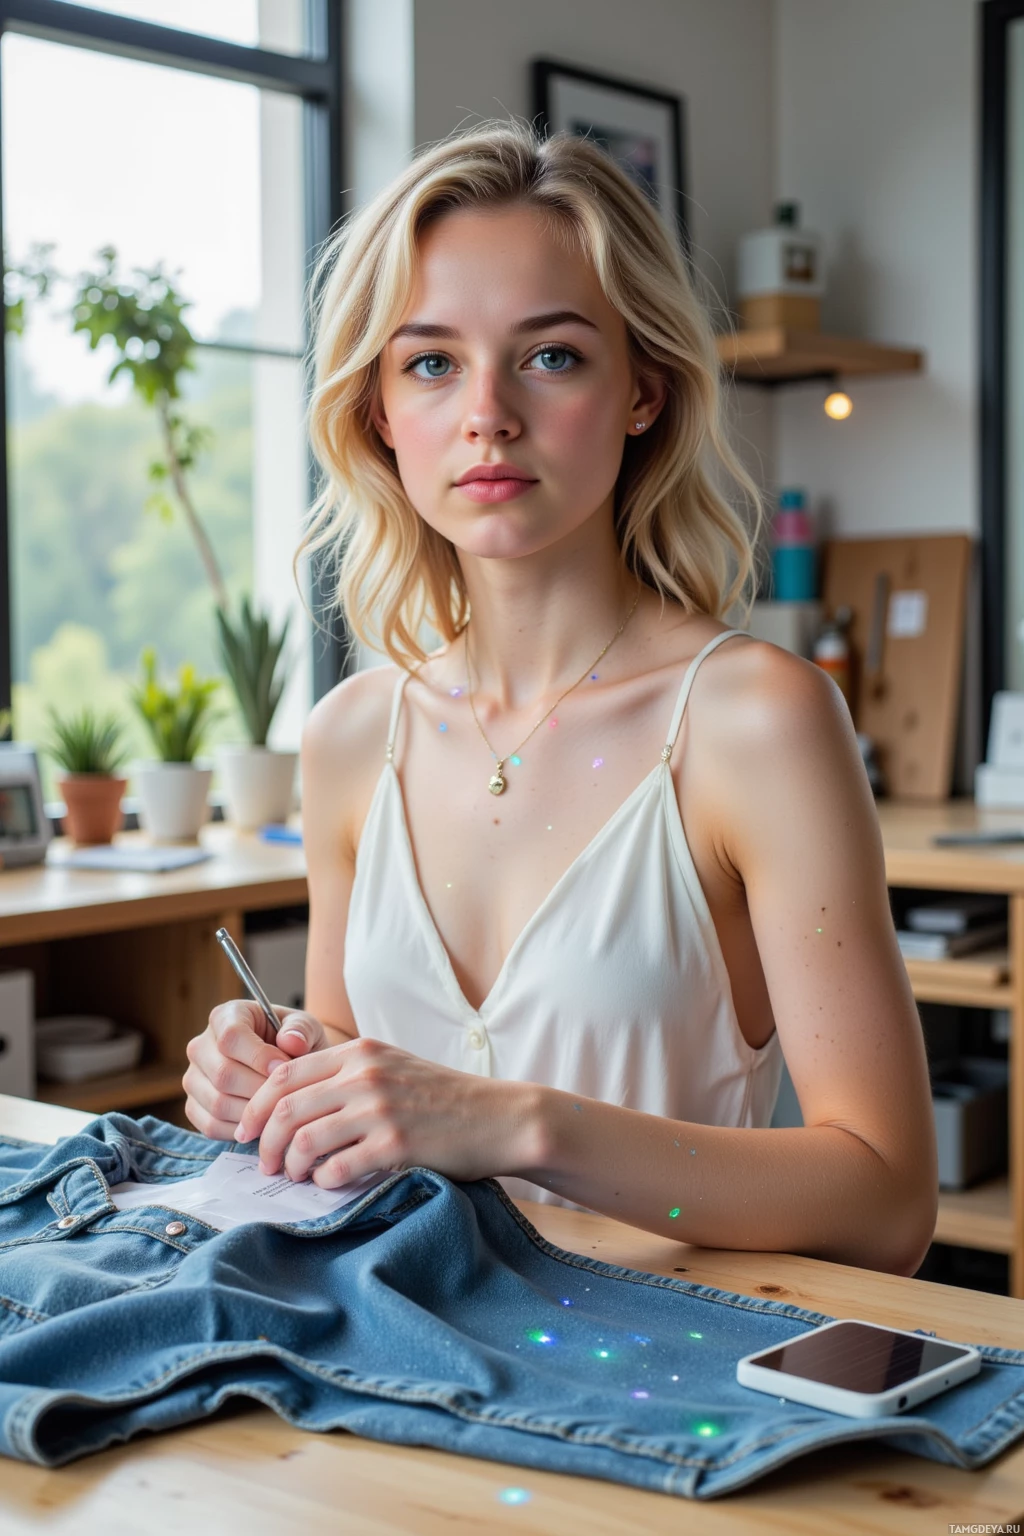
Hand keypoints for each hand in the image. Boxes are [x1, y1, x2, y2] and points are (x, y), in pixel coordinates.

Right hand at [183, 1000, 329, 1140]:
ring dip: (253, 1113)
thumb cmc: (295, 1044)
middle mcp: (201, 1046)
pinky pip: (212, 1126)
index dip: (258, 1056)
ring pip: (217, 1103)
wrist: (287, 1068)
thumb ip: (302, 1029)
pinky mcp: (193, 1107)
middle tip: (286, 1095)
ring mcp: (193, 1078)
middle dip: (260, 1089)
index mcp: (225, 1016)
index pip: (230, 1036)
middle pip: (222, 1074)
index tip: (285, 1068)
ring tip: (278, 1108)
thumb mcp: (306, 1028)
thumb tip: (291, 1042)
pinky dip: (241, 1130)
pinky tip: (263, 1122)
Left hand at [233, 1035, 528, 1187]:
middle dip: (264, 1142)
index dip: (257, 1107)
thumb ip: (347, 1077)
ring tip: (296, 1176)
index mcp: (360, 1052)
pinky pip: (337, 1168)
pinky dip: (325, 1181)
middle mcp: (366, 1075)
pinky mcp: (396, 1144)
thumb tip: (290, 1107)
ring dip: (291, 1165)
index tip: (246, 1131)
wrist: (499, 1117)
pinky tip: (331, 1183)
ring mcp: (381, 1109)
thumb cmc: (443, 1098)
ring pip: (305, 1140)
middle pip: (286, 1108)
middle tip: (265, 1164)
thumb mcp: (392, 1068)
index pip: (284, 1074)